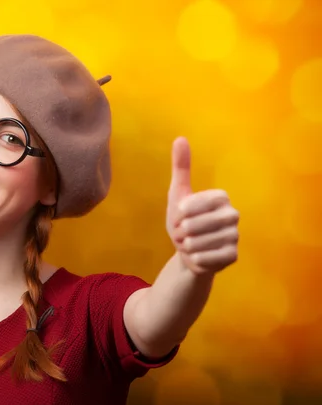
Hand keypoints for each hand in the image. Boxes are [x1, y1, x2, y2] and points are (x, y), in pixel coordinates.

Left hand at [166, 137, 238, 274]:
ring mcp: (235, 236)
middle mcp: (233, 214)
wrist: (188, 252)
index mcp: (221, 197)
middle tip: (184, 233)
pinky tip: (197, 255)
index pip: (190, 205)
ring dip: (186, 245)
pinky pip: (205, 258)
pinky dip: (194, 258)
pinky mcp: (233, 255)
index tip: (180, 216)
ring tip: (190, 243)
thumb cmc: (183, 220)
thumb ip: (181, 167)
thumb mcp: (177, 194)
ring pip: (198, 242)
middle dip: (181, 232)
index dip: (178, 214)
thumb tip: (180, 138)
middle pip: (193, 225)